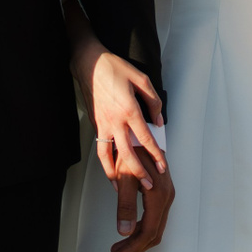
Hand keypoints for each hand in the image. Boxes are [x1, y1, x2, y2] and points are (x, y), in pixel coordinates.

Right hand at [77, 48, 166, 190]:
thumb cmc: (115, 68)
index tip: (162, 166)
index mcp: (129, 110)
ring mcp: (103, 124)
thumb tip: (158, 122)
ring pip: (108, 156)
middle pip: (127, 153)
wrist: (89, 64)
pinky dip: (104, 162)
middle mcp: (115, 121)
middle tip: (148, 185)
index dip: (155, 154)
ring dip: (116, 173)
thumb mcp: (141, 79)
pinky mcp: (95, 124)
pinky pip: (100, 148)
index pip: (145, 138)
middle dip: (139, 172)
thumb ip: (153, 102)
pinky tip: (109, 170)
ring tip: (123, 188)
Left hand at [109, 150, 174, 251]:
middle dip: (133, 248)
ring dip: (136, 241)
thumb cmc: (133, 151)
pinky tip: (128, 232)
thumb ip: (125, 205)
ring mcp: (166, 197)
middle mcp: (166, 199)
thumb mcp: (124, 177)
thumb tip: (123, 232)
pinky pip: (154, 219)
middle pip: (152, 234)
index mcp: (159, 196)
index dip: (132, 247)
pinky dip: (140, 230)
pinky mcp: (162, 195)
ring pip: (154, 229)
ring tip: (118, 247)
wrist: (143, 134)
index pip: (147, 232)